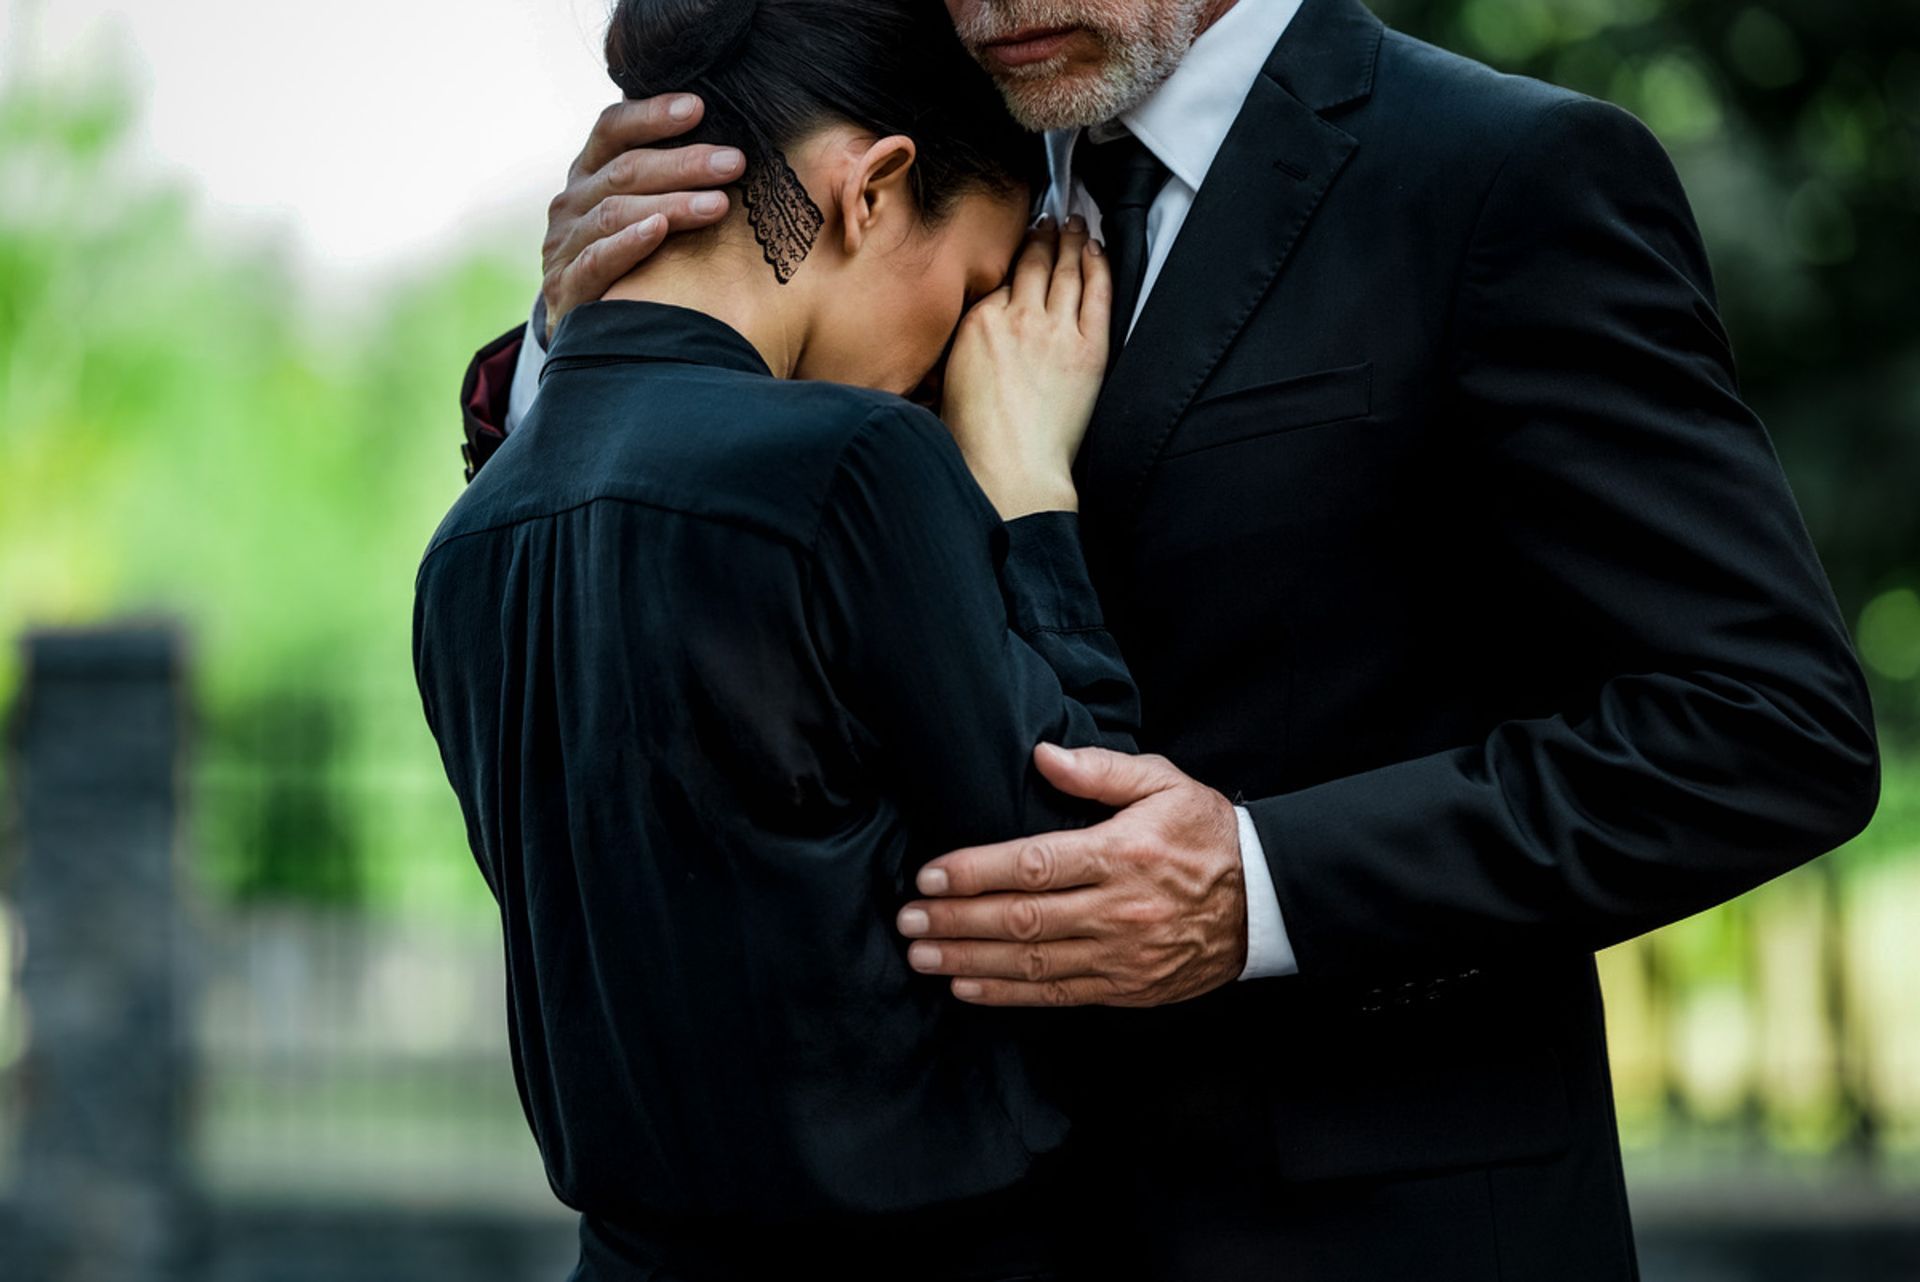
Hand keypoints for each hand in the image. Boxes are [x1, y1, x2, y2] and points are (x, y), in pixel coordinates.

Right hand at [540, 94, 748, 338]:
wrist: (589, 334)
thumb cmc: (631, 262)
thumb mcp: (641, 212)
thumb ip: (668, 179)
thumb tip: (730, 147)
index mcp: (589, 174)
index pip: (613, 128)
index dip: (652, 114)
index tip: (699, 106)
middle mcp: (571, 203)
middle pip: (625, 170)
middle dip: (684, 163)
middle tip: (734, 162)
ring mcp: (563, 244)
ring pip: (616, 211)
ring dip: (671, 203)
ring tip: (718, 204)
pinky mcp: (565, 287)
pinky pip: (596, 259)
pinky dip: (628, 244)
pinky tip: (659, 231)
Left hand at [896, 744, 1248, 1005]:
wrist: (1266, 900)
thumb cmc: (1207, 834)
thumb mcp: (1164, 783)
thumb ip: (1100, 771)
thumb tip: (1043, 756)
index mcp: (1121, 853)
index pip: (1033, 864)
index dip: (975, 872)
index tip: (930, 877)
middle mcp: (1116, 909)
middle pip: (1021, 918)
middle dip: (956, 922)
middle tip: (908, 921)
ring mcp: (1121, 956)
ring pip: (1032, 963)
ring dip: (969, 962)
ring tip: (922, 956)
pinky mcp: (1126, 987)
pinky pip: (1058, 995)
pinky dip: (1009, 994)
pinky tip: (968, 988)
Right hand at [941, 216, 1109, 518]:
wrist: (1010, 470)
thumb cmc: (975, 440)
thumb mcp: (949, 378)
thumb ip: (967, 341)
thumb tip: (981, 325)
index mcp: (978, 322)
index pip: (1001, 278)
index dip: (1015, 256)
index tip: (1022, 244)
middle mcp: (1017, 317)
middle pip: (1034, 263)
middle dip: (1044, 236)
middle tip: (1051, 220)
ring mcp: (1056, 331)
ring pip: (1066, 270)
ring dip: (1071, 241)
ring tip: (1075, 224)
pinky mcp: (1089, 349)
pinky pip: (1097, 294)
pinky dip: (1098, 267)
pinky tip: (1097, 250)